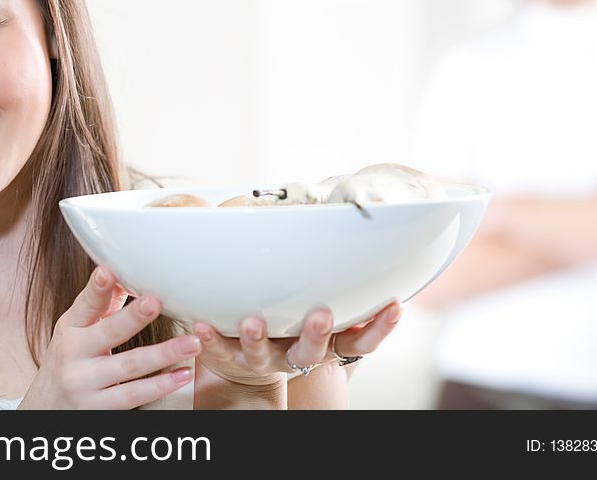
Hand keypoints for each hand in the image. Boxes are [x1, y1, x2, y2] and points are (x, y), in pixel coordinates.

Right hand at [19, 266, 199, 408]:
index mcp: (71, 328)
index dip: (96, 289)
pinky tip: (183, 374)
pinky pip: (133, 396)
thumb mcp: (77, 328)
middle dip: (132, 318)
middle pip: (107, 333)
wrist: (46, 406)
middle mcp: (74, 354)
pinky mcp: (99, 408)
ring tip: (191, 343)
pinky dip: (161, 385)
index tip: (108, 272)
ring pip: (128, 367)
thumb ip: (102, 304)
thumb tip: (126, 270)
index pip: (85, 305)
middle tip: (155, 302)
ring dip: (163, 354)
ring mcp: (86, 383)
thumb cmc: (70, 358)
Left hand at [193, 302, 401, 386]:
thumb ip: (328, 284)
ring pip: (263, 356)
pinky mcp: (231, 358)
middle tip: (322, 315)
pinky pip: (220, 352)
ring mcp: (264, 359)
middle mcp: (296, 355)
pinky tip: (202, 324)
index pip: (361, 342)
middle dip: (318, 333)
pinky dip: (211, 340)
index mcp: (324, 344)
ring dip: (258, 339)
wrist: (246, 367)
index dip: (380, 328)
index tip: (394, 305)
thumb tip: (344, 229)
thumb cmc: (286, 324)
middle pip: (313, 351)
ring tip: (251, 322)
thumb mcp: (311, 309)